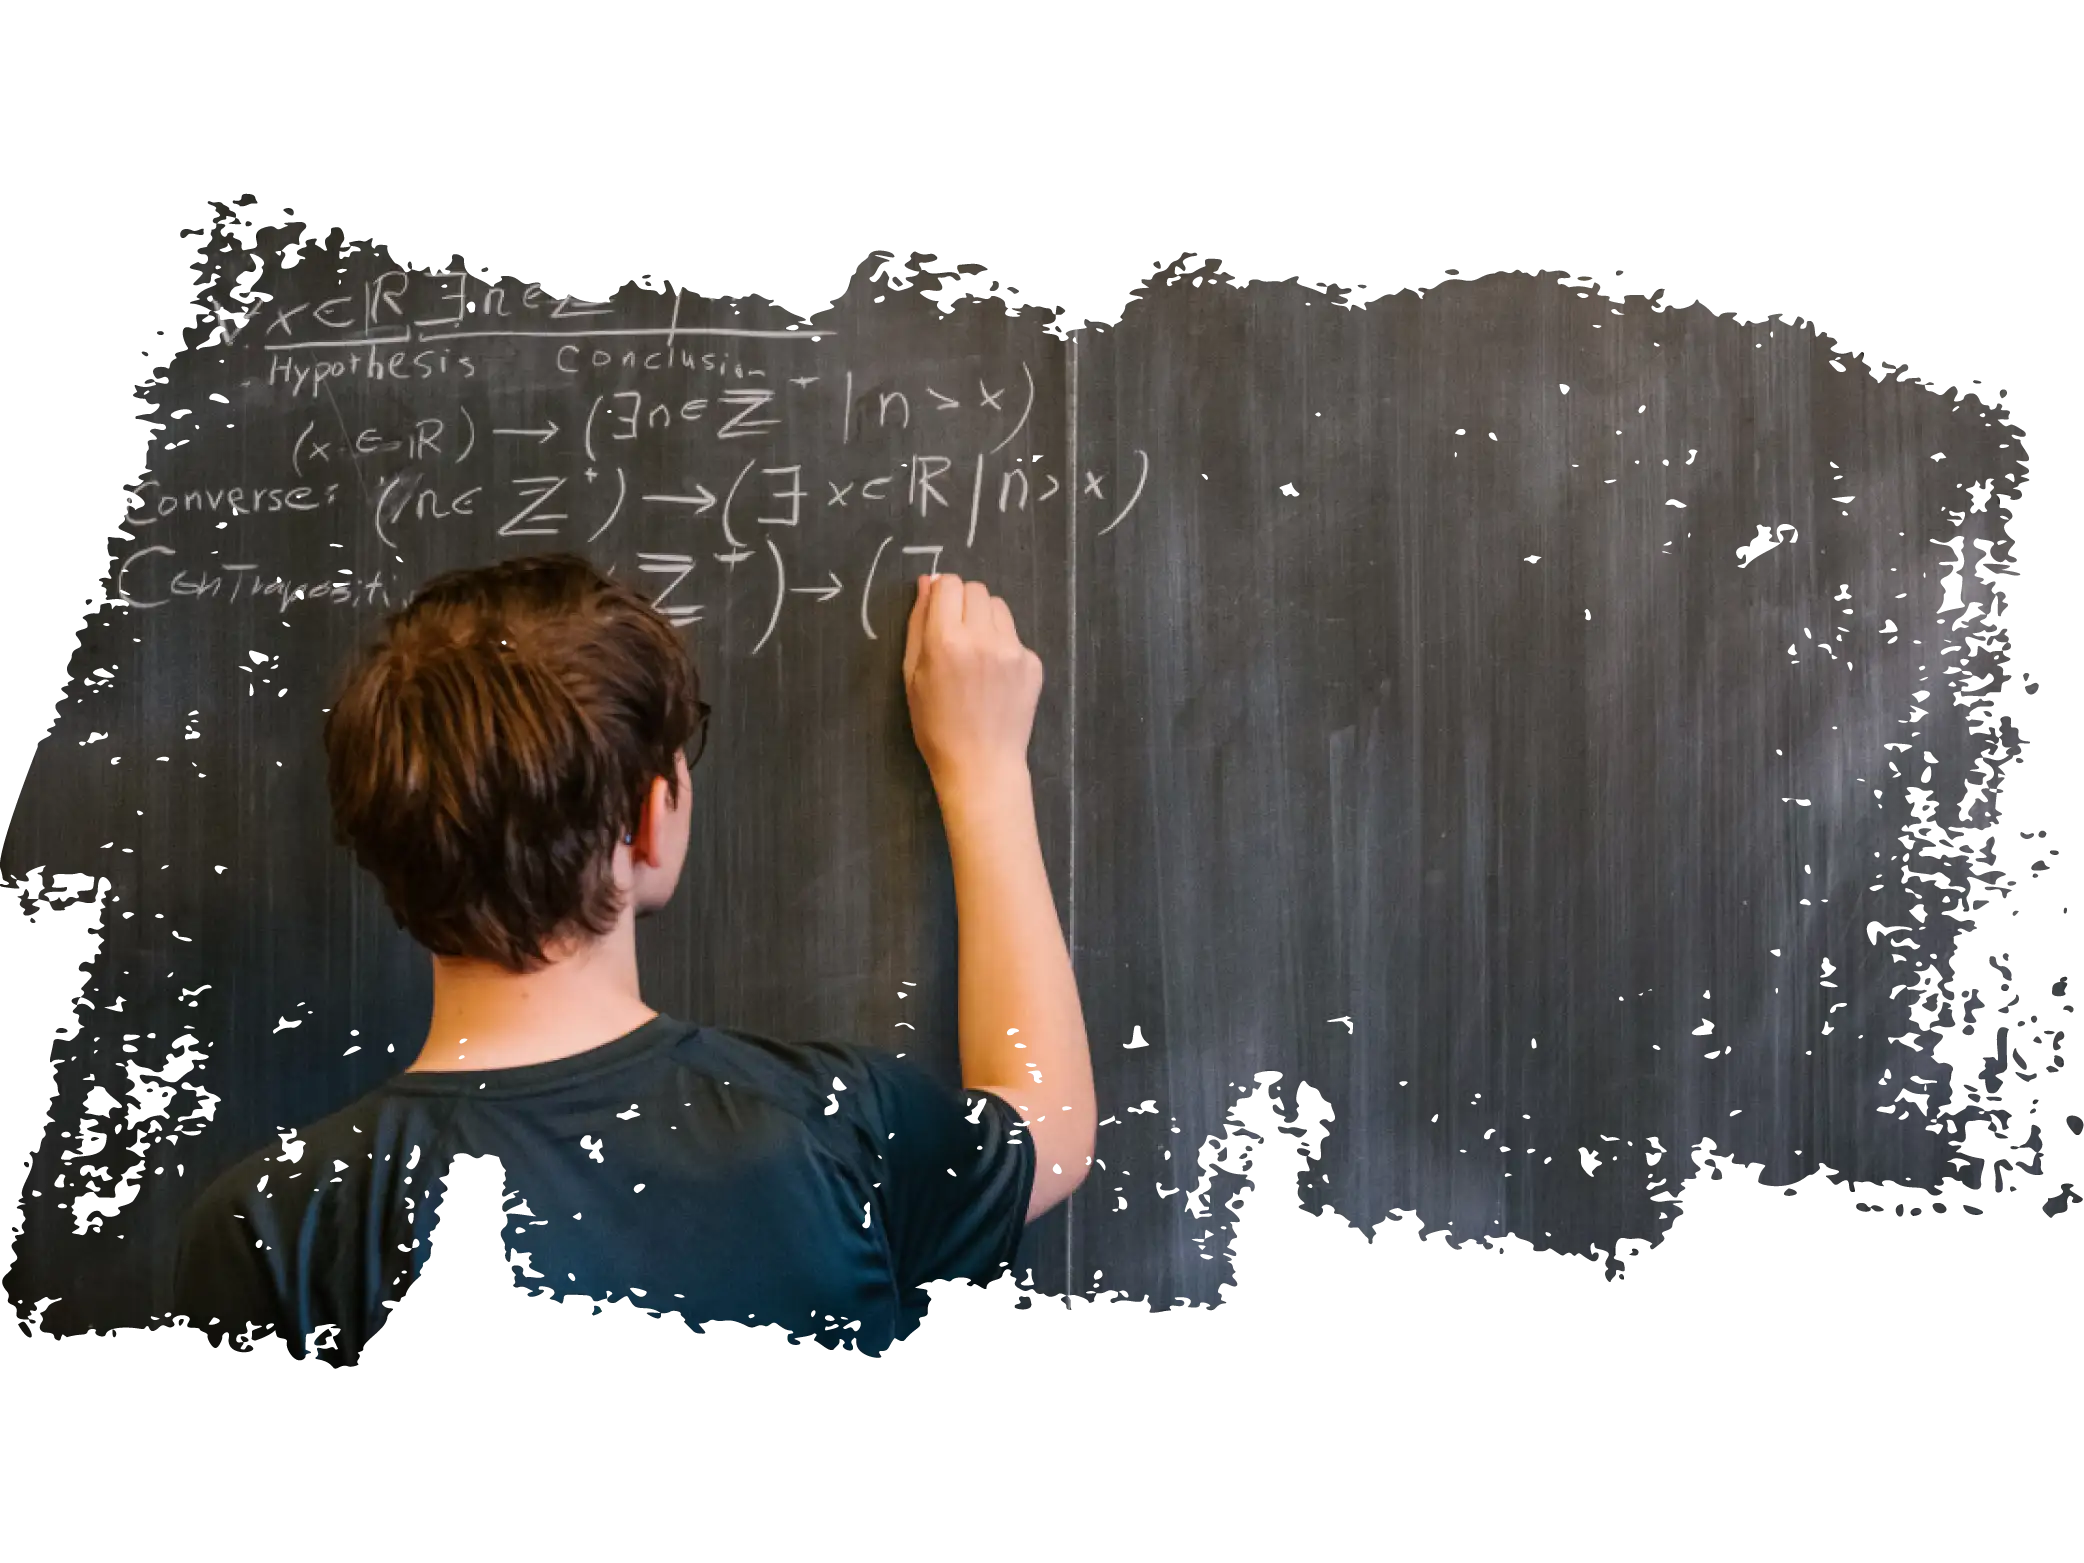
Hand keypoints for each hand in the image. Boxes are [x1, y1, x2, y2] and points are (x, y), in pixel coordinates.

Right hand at [902, 573, 1043, 797]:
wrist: (981, 764)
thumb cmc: (936, 726)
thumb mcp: (912, 676)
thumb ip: (918, 624)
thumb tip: (927, 583)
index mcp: (946, 640)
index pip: (949, 584)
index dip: (941, 594)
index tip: (939, 612)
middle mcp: (982, 637)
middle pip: (976, 589)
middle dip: (963, 603)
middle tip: (957, 634)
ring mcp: (1013, 650)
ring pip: (998, 607)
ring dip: (985, 619)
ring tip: (977, 654)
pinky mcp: (1033, 663)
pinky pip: (1014, 636)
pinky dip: (1003, 645)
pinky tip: (995, 677)